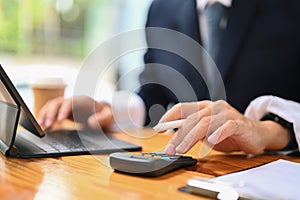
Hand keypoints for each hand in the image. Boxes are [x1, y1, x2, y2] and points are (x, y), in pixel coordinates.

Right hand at [37, 96, 113, 129]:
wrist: (103, 112)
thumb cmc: (106, 114)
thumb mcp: (109, 116)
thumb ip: (102, 118)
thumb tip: (91, 122)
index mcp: (82, 100)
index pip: (70, 102)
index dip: (63, 110)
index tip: (60, 120)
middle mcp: (72, 100)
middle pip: (57, 102)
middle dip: (50, 113)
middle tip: (46, 125)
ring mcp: (66, 105)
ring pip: (51, 106)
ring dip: (44, 114)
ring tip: (40, 126)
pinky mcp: (62, 110)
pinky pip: (50, 111)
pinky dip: (44, 117)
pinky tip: (41, 125)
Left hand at [160, 100, 289, 154]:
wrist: (256, 133)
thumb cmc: (228, 132)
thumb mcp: (206, 131)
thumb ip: (192, 130)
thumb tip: (172, 135)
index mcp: (204, 108)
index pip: (182, 108)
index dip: (169, 117)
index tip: (159, 128)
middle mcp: (214, 108)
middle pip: (191, 119)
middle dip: (178, 135)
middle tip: (170, 149)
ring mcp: (226, 114)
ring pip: (205, 123)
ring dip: (191, 137)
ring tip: (182, 149)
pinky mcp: (238, 123)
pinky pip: (226, 127)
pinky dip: (217, 133)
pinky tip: (211, 141)